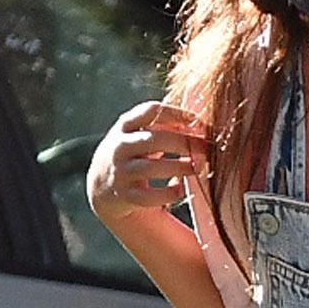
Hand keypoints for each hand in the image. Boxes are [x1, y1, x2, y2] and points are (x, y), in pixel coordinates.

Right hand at [89, 98, 205, 228]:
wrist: (102, 186)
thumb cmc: (134, 152)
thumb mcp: (141, 133)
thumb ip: (165, 125)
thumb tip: (201, 122)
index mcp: (126, 126)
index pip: (150, 111)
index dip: (176, 113)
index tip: (198, 121)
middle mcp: (120, 147)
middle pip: (154, 140)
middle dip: (184, 143)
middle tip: (206, 147)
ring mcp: (121, 172)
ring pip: (151, 168)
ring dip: (179, 167)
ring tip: (197, 167)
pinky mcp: (125, 196)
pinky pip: (150, 196)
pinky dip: (169, 193)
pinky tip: (181, 189)